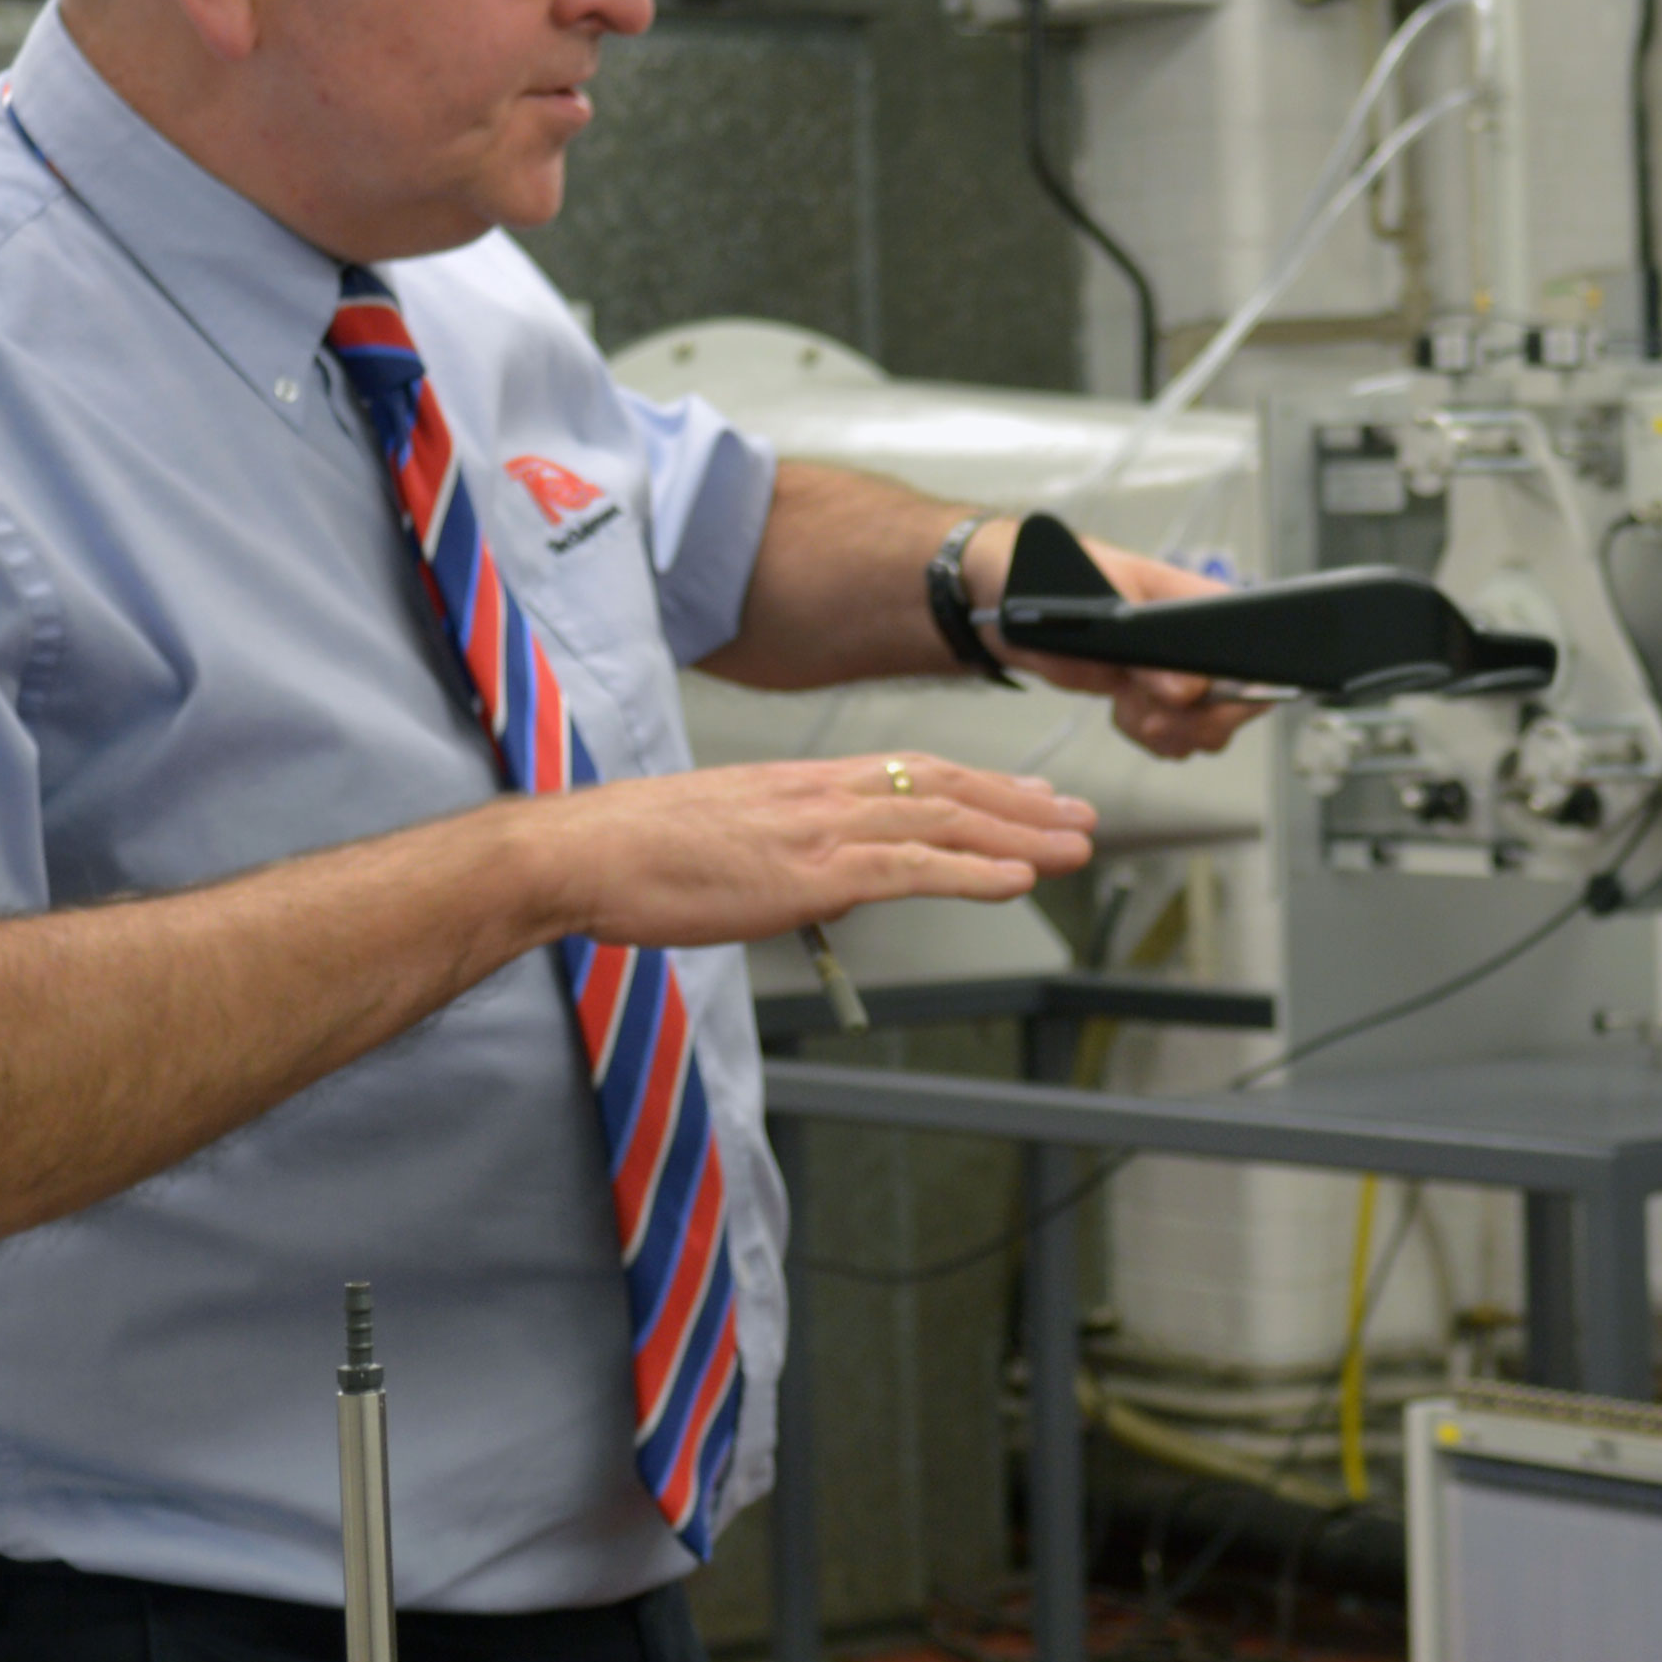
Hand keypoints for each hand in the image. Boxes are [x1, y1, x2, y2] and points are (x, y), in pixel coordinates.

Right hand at [538, 752, 1093, 950]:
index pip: (911, 774)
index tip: (1026, 794)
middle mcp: (823, 792)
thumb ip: (788, 856)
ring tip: (1074, 848)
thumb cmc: (635, 855)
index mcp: (803, 784)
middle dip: (1020, 804)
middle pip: (945, 788)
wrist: (583, 852)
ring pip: (944, 820)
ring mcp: (821, 827)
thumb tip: (830, 887)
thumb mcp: (728, 843)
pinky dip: (972, 872)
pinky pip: (911, 869)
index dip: (980, 784)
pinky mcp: (811, 870)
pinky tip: (1017, 880)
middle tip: (1078, 817)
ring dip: (1019, 836)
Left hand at [977, 520, 1270, 759]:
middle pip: (1238, 702)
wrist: (1010, 600)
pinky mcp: (1156, 696)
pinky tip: (1120, 707)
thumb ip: (1144, 650)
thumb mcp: (1095, 607)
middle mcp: (1199, 639)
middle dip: (1195, 722)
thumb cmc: (1050, 576)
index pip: (1250, 653)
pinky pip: (1175, 737)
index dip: (1236, 690)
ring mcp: (1180, 671)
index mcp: (1198, 601)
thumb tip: (1189, 691)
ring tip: (1128, 703)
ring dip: (1167, 731)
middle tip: (1150, 714)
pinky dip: (1146, 734)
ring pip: (1208, 727)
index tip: (1191, 702)